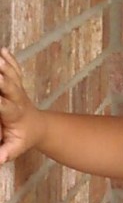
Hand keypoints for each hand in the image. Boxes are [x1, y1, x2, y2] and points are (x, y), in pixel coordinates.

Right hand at [0, 47, 42, 163]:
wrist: (39, 127)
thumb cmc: (23, 139)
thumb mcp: (15, 148)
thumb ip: (5, 153)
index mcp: (15, 115)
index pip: (5, 107)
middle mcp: (17, 99)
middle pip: (10, 87)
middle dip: (2, 78)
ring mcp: (19, 89)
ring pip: (12, 74)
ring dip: (4, 64)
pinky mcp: (18, 83)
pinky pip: (14, 69)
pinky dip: (9, 59)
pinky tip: (2, 50)